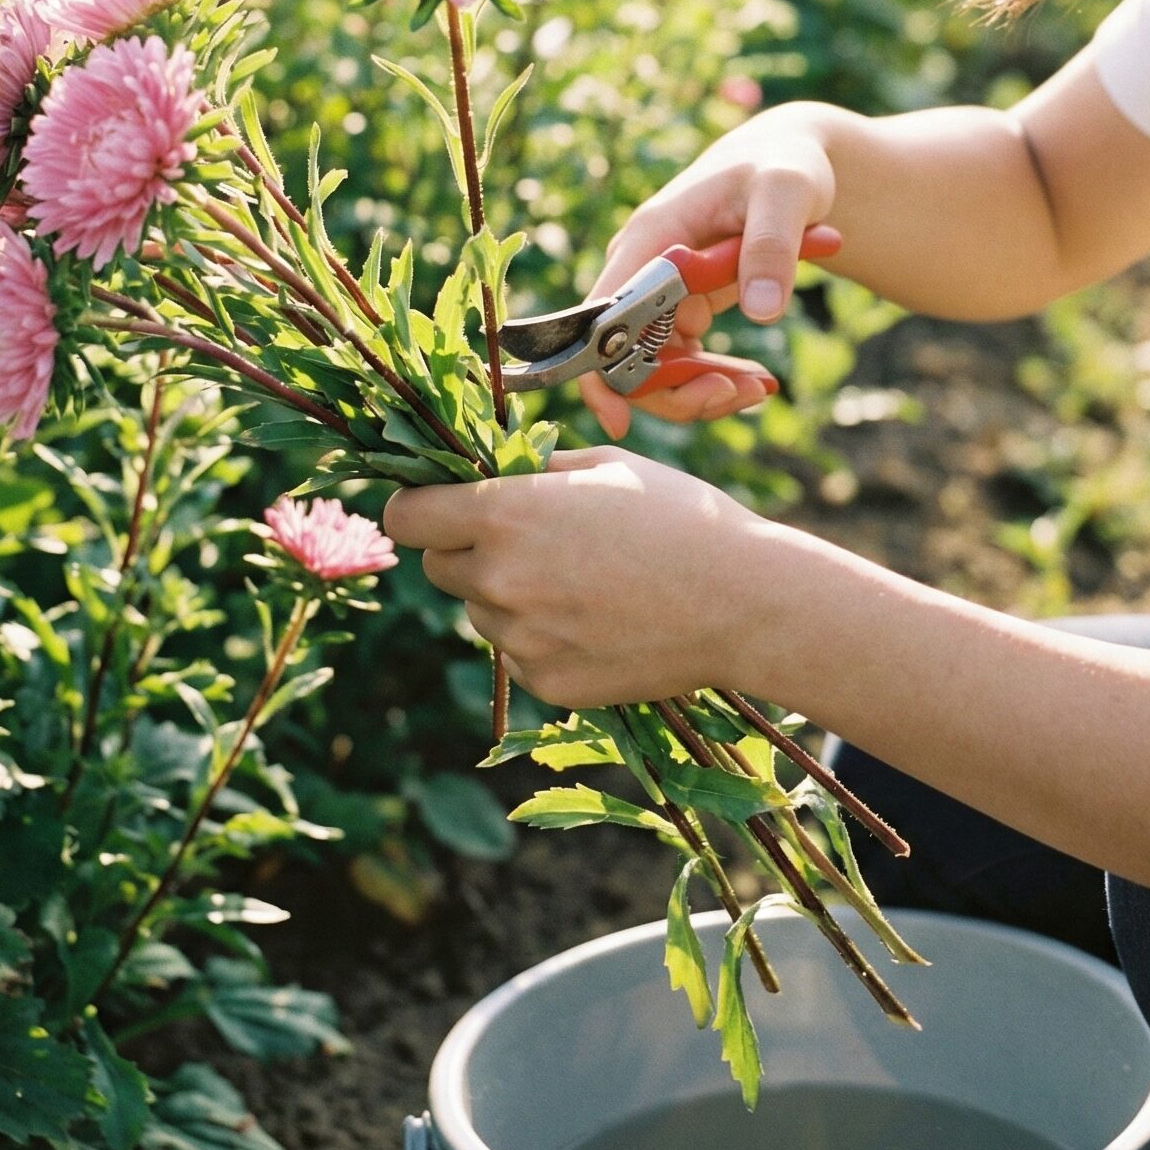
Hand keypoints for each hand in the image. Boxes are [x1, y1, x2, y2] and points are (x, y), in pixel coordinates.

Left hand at [382, 448, 769, 708]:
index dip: (417, 507)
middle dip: (466, 551)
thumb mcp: (606, 466)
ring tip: (583, 582)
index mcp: (506, 512)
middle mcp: (499, 578)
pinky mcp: (546, 684)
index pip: (405, 516)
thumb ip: (535, 468)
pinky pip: (519, 655)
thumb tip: (491, 467)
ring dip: (509, 596)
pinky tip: (599, 620)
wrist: (743, 601)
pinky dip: (542, 639)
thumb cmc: (680, 517)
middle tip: (525, 542)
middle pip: (437, 567)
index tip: (436, 505)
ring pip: (481, 613)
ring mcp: (521, 639)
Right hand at [576, 102, 838, 439]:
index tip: (622, 422)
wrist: (795, 156)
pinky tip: (763, 381)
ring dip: (707, 387)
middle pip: (629, 354)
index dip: (598, 373)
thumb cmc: (784, 163)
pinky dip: (721, 374)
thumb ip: (772, 246)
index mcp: (649, 239)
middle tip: (743, 393)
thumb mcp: (787, 191)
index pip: (599, 316)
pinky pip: (688, 357)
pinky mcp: (687, 302)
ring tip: (763, 387)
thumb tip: (760, 314)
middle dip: (679, 389)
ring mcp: (662, 290)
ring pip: (662, 365)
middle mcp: (643, 268)